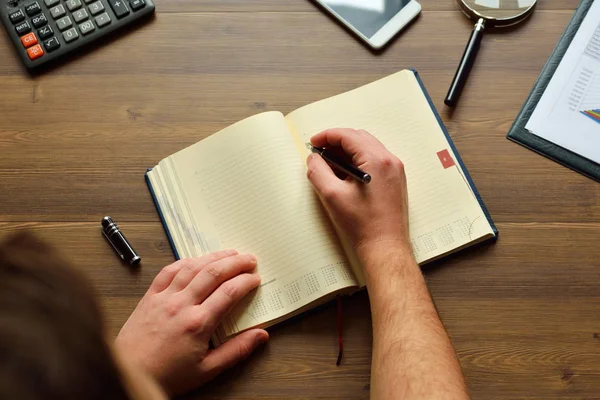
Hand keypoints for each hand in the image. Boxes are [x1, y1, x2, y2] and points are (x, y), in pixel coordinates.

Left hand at [115, 251, 268, 395]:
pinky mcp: (150, 296)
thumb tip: (261, 336)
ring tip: (230, 253)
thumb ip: (236, 351)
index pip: (229, 292)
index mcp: (198, 324)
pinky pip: (169, 270)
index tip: (255, 278)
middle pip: (214, 273)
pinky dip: (186, 261)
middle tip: (250, 259)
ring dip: (214, 257)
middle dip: (235, 263)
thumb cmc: (166, 375)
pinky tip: (197, 259)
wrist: (129, 374)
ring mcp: (164, 298)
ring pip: (193, 267)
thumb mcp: (207, 370)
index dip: (246, 281)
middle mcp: (181, 305)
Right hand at [306, 128, 410, 262]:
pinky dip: (358, 161)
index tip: (313, 143)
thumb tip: (313, 158)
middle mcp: (390, 161)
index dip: (327, 136)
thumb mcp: (332, 195)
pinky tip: (345, 175)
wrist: (385, 247)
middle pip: (359, 138)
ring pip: (368, 148)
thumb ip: (318, 171)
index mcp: (377, 160)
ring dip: (347, 151)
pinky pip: (375, 161)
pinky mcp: (395, 181)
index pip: (348, 136)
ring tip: (329, 164)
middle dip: (337, 142)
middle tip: (319, 152)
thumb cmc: (362, 225)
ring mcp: (395, 171)